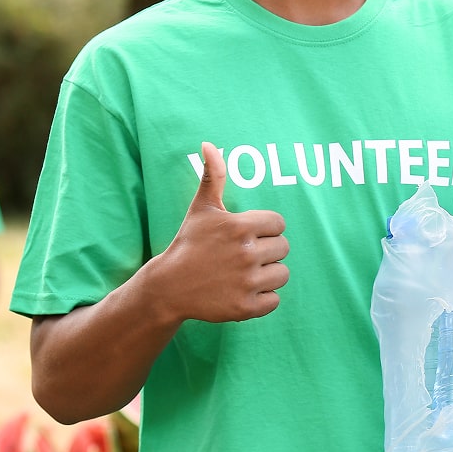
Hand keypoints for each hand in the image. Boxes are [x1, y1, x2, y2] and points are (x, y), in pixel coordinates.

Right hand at [151, 142, 288, 323]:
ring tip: (245, 273)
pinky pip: (275, 300)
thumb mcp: (201, 208)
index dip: (265, 229)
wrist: (169, 286)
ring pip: (283, 274)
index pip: (279, 224)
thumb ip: (212, 175)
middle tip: (244, 255)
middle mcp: (246, 254)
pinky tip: (243, 291)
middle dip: (267, 251)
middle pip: (283, 248)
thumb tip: (209, 144)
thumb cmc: (189, 243)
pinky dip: (263, 298)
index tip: (247, 235)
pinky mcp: (246, 307)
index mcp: (240, 227)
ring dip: (268, 275)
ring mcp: (247, 282)